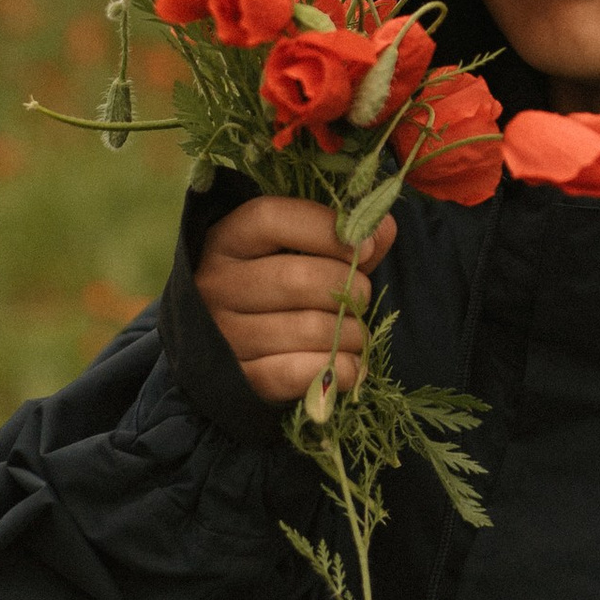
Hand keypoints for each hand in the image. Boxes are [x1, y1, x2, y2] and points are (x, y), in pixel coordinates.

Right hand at [194, 195, 392, 407]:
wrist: (230, 350)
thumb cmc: (274, 288)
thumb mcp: (295, 251)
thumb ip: (341, 239)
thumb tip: (383, 227)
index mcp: (227, 240)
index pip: (272, 219)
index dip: (326, 229)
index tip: (365, 247)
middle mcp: (215, 285)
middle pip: (297, 278)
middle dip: (348, 288)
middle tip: (361, 296)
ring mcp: (224, 335)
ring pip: (308, 329)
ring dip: (352, 333)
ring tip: (357, 332)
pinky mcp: (240, 380)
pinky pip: (300, 374)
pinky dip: (340, 369)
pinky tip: (351, 364)